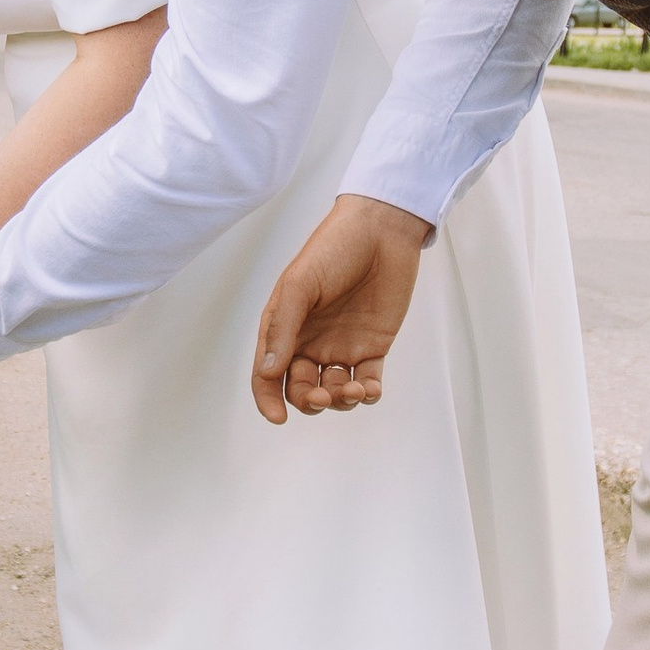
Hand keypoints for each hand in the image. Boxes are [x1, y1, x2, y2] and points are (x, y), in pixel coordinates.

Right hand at [250, 196, 432, 425]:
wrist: (382, 231)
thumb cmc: (333, 249)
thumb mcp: (299, 284)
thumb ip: (283, 327)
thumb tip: (268, 372)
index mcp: (284, 327)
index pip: (268, 374)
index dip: (268, 400)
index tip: (279, 418)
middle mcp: (309, 341)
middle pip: (301, 389)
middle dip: (310, 401)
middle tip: (323, 396)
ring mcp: (341, 346)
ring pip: (334, 391)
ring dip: (340, 400)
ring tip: (352, 389)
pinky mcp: (372, 347)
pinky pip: (367, 381)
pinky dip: (367, 393)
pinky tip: (368, 389)